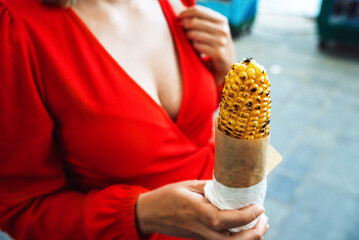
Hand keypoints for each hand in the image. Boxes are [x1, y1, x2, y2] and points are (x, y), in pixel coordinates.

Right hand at [136, 180, 268, 238]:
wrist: (150, 214)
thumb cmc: (168, 196)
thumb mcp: (189, 185)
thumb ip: (211, 188)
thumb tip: (232, 187)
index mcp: (196, 211)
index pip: (224, 220)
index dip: (245, 216)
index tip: (259, 207)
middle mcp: (200, 228)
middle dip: (254, 234)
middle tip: (264, 218)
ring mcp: (200, 236)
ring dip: (249, 238)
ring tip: (261, 223)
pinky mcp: (201, 238)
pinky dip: (240, 237)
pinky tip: (247, 227)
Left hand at [179, 6, 234, 85]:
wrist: (225, 65)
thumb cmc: (214, 45)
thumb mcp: (212, 30)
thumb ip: (201, 21)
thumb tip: (181, 15)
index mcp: (221, 20)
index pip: (199, 11)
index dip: (185, 13)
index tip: (178, 18)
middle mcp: (223, 29)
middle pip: (195, 22)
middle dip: (185, 25)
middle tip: (181, 29)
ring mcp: (221, 42)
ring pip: (195, 34)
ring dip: (188, 37)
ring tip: (189, 40)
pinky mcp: (218, 53)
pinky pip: (198, 46)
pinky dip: (194, 47)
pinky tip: (196, 49)